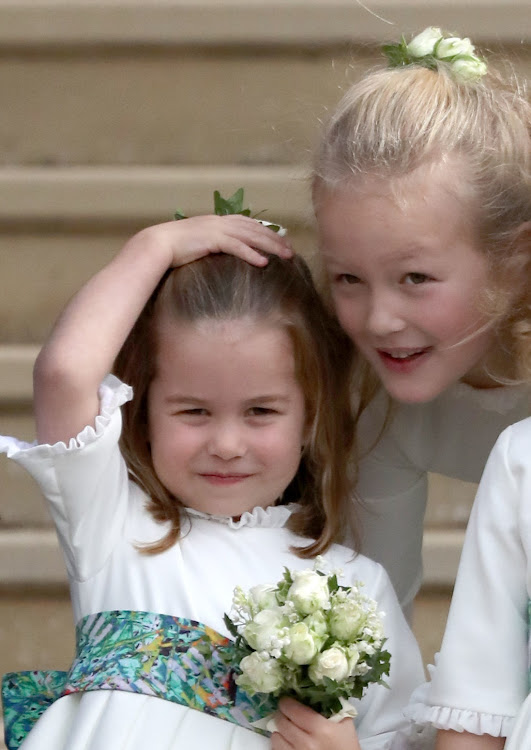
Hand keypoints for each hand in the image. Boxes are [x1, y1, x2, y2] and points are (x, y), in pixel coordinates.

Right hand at [128, 214, 291, 268]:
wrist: (157, 244)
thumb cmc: (175, 248)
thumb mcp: (198, 243)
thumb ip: (213, 245)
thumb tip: (222, 255)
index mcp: (217, 221)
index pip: (248, 223)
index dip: (266, 230)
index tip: (281, 239)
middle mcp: (220, 221)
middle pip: (255, 228)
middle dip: (275, 238)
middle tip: (291, 250)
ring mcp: (216, 229)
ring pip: (251, 236)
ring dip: (270, 246)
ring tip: (285, 256)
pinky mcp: (211, 240)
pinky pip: (236, 247)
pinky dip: (251, 254)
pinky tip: (263, 262)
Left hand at [271, 698, 360, 749]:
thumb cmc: (346, 746)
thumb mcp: (345, 723)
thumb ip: (332, 706)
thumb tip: (314, 689)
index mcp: (320, 728)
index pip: (293, 709)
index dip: (287, 702)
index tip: (287, 700)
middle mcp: (306, 742)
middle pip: (282, 721)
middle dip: (282, 714)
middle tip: (285, 712)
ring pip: (276, 736)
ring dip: (280, 729)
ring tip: (287, 726)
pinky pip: (277, 748)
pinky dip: (279, 742)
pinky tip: (287, 740)